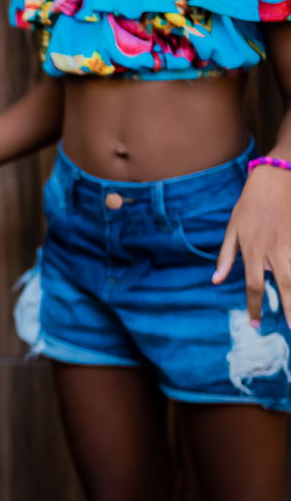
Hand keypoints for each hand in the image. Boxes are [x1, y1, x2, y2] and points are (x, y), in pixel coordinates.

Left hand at [214, 164, 290, 326]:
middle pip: (284, 284)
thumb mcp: (232, 228)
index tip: (256, 324)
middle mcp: (274, 249)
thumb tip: (217, 281)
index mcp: (252, 249)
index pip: (252, 285)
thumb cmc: (250, 204)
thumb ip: (226, 257)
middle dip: (289, 308)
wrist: (276, 177)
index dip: (254, 306)